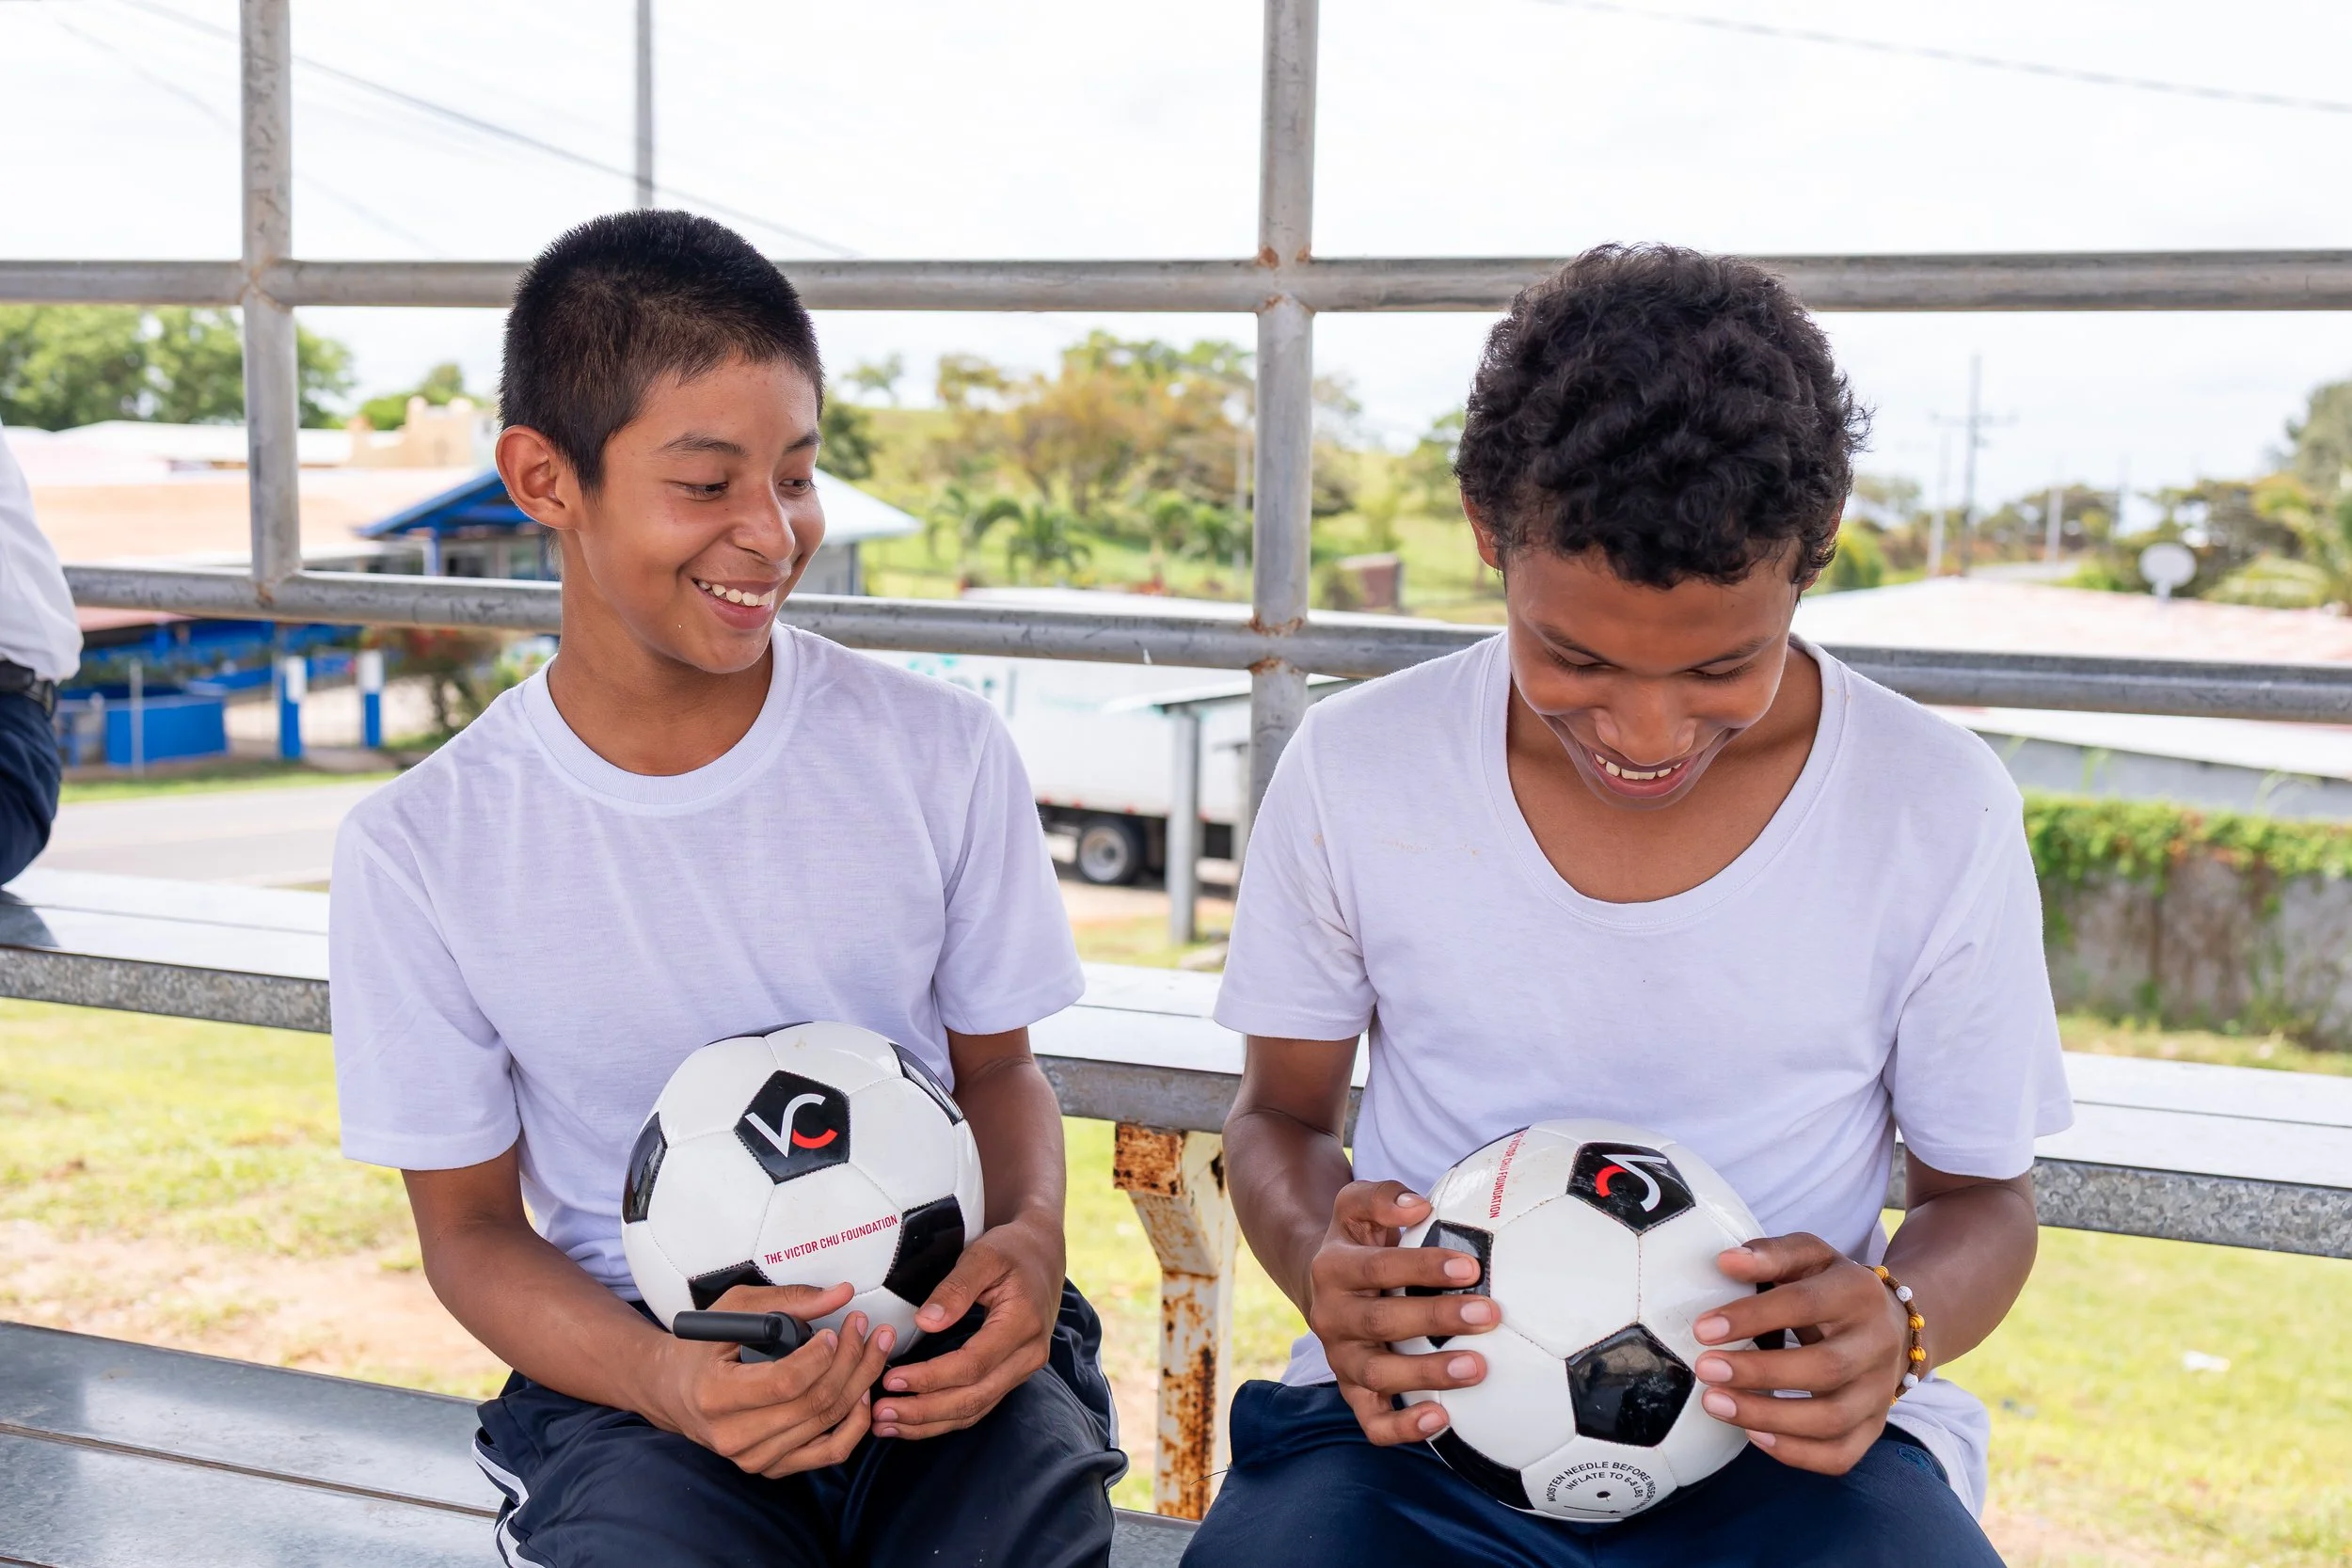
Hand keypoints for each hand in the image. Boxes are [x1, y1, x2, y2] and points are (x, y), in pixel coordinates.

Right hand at [647, 1281, 891, 1476]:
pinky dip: (855, 1423)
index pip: (784, 1383)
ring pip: (826, 1424)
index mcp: (716, 1395)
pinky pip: (829, 1452)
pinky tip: (863, 1393)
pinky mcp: (772, 1467)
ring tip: (874, 1349)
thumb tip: (843, 1294)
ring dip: (860, 1383)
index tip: (836, 1330)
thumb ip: (788, 1301)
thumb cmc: (704, 1345)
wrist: (674, 1392)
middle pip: (813, 1403)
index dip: (820, 1356)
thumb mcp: (735, 1309)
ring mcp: (754, 1458)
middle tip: (867, 1329)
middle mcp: (733, 1436)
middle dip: (851, 1361)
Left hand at [871, 1211, 1062, 1438]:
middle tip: (878, 1413)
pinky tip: (912, 1421)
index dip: (930, 1377)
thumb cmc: (1012, 1249)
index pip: (973, 1364)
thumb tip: (925, 1322)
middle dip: (923, 1411)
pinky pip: (978, 1405)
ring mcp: (1023, 1369)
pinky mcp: (1012, 1375)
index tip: (891, 1379)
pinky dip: (943, 1418)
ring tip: (884, 1425)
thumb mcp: (985, 1254)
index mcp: (1023, 1323)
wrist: (1044, 1254)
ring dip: (929, 1423)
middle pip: (974, 1398)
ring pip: (975, 1410)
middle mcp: (1029, 1355)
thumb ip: (956, 1287)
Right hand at [1305, 1180, 1497, 1445]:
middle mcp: (1331, 1317)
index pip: (1377, 1267)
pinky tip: (1442, 1420)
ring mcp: (1341, 1359)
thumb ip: (1382, 1196)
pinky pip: (1372, 1421)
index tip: (1469, 1266)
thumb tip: (1418, 1205)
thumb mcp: (1356, 1206)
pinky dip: (1402, 1427)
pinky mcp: (1353, 1393)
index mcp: (1333, 1268)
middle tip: (1488, 1314)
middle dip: (1436, 1318)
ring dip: (1428, 1374)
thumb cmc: (1359, 1241)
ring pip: (1378, 1375)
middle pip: (1380, 1323)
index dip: (1421, 1267)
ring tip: (1478, 1368)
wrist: (1323, 1284)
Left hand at [1689, 1234, 1909, 1474]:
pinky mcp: (1873, 1427)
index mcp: (1859, 1292)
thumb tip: (1726, 1261)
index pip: (1805, 1304)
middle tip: (1705, 1370)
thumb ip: (1770, 1254)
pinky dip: (1796, 1452)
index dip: (1753, 1316)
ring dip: (1769, 1416)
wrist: (1895, 1324)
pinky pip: (1841, 1454)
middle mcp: (1878, 1344)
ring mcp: (1880, 1391)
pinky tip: (1754, 1434)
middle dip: (1759, 1373)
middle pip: (1825, 1368)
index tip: (1703, 1329)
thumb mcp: (1809, 1256)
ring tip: (1716, 1404)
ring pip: (1833, 1419)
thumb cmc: (1833, 1287)